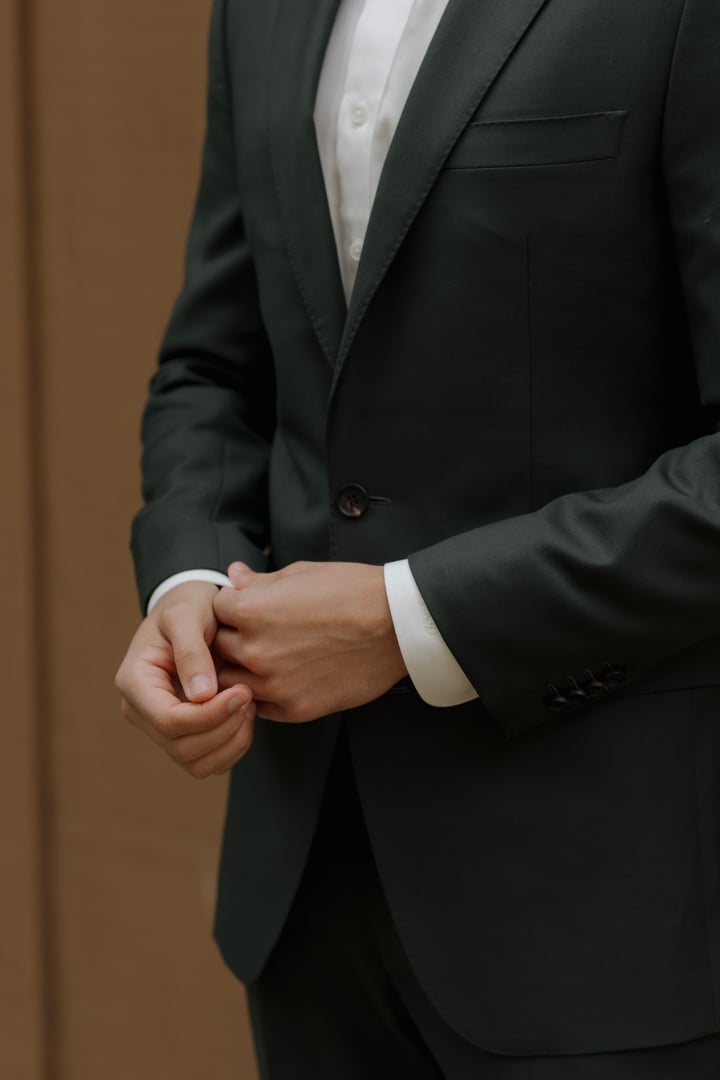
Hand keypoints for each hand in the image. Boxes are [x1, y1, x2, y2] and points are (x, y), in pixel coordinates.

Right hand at [115, 581, 255, 777]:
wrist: (193, 611)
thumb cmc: (188, 605)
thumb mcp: (187, 614)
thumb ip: (191, 650)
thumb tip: (201, 695)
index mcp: (134, 682)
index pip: (169, 721)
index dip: (210, 715)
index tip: (243, 691)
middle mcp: (140, 711)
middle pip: (182, 747)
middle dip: (224, 727)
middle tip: (250, 694)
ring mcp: (159, 728)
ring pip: (196, 764)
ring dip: (231, 741)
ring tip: (248, 704)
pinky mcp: (182, 736)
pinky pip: (208, 762)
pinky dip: (232, 746)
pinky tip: (244, 714)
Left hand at [212, 561, 407, 722]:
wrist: (396, 625)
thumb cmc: (352, 591)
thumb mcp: (301, 574)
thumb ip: (259, 581)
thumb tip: (233, 574)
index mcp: (251, 610)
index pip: (216, 610)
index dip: (230, 606)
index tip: (244, 607)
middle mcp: (254, 650)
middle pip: (218, 648)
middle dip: (231, 638)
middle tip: (252, 634)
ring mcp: (273, 683)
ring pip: (232, 682)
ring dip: (242, 670)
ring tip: (267, 657)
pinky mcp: (294, 708)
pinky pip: (260, 706)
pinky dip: (265, 694)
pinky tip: (282, 678)